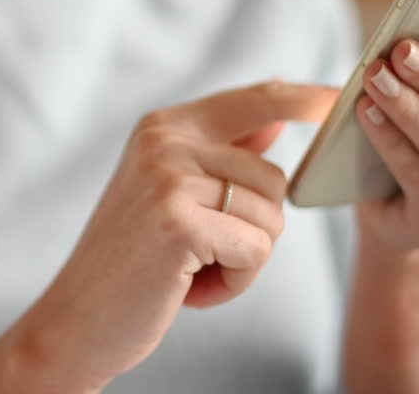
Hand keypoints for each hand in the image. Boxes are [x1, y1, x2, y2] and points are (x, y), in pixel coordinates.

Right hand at [18, 80, 337, 390]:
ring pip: (271, 217)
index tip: (341, 99)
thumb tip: (276, 116)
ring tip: (192, 269)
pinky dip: (236, 282)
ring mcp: (169, 178)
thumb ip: (221, 151)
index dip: (307, 98)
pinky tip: (191, 288)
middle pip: (275, 176)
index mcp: (164, 125)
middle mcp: (165, 141)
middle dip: (255, 230)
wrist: (77, 319)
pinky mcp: (179, 223)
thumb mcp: (171, 192)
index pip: (257, 99)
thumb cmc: (133, 261)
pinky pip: (257, 251)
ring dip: (244, 260)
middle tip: (201, 254)